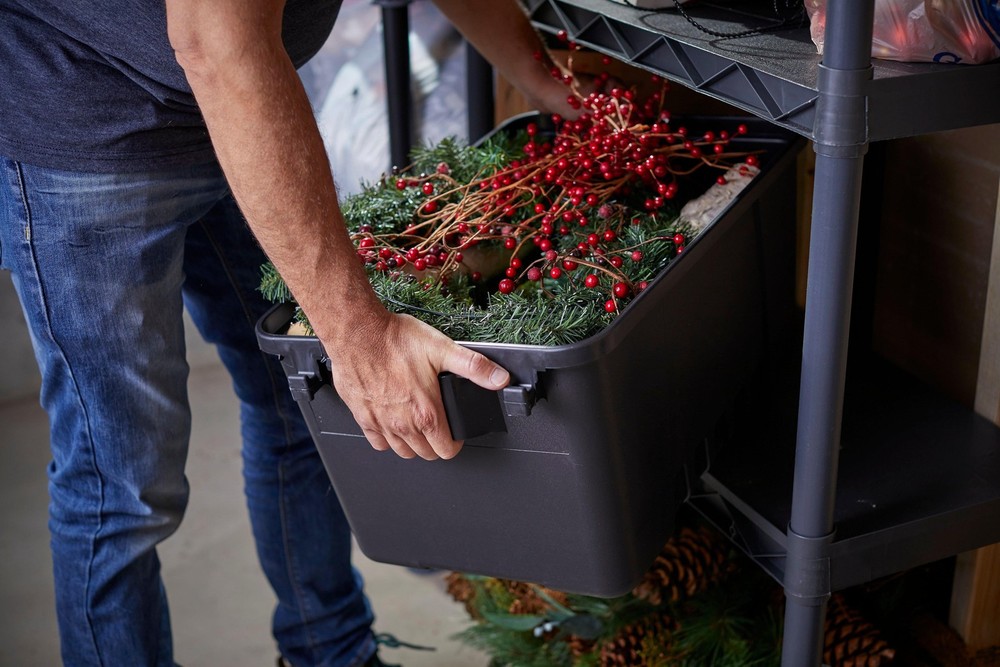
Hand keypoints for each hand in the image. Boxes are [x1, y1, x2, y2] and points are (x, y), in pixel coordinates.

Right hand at [324, 312, 509, 459]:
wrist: (357, 332)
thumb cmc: (395, 340)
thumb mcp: (443, 349)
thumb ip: (474, 367)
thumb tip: (500, 379)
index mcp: (426, 413)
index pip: (446, 450)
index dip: (455, 443)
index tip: (454, 432)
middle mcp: (403, 423)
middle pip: (426, 453)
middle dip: (435, 443)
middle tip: (438, 426)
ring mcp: (381, 422)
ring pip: (402, 451)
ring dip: (412, 443)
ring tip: (418, 426)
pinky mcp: (362, 417)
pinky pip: (377, 442)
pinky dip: (386, 438)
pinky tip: (392, 422)